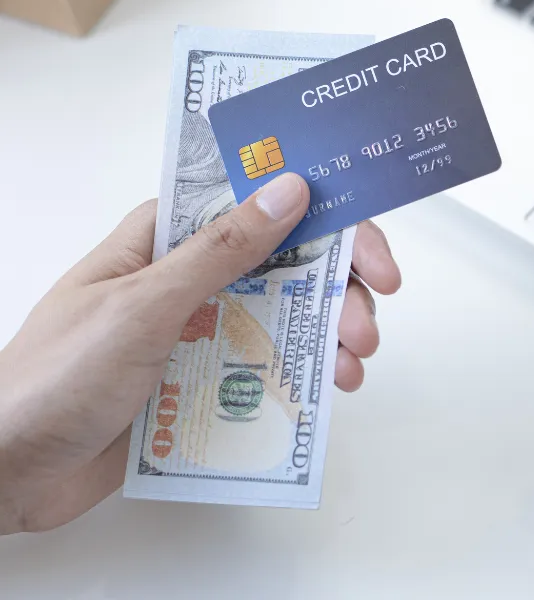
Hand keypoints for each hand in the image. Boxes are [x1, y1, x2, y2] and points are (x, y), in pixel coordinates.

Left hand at [0, 173, 400, 533]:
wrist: (8, 472)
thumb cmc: (54, 379)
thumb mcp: (144, 307)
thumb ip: (220, 252)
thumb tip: (287, 191)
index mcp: (165, 239)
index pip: (258, 203)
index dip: (325, 216)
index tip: (368, 250)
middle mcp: (187, 278)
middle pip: (287, 264)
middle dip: (337, 289)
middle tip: (366, 324)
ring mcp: (197, 331)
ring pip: (286, 317)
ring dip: (330, 334)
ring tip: (352, 366)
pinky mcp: (202, 382)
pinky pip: (267, 369)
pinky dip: (305, 375)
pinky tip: (327, 389)